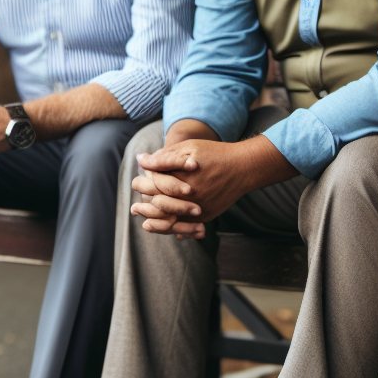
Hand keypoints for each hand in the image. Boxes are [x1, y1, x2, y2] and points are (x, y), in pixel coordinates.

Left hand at [131, 134, 291, 239]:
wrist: (243, 168)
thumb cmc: (215, 154)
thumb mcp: (188, 149)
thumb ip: (164, 157)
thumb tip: (141, 159)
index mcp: (178, 178)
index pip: (150, 184)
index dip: (141, 183)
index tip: (136, 183)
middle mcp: (186, 197)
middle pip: (157, 204)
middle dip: (144, 206)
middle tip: (134, 209)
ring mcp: (196, 209)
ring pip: (169, 221)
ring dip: (155, 222)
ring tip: (145, 223)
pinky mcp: (205, 216)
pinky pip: (185, 226)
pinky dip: (173, 228)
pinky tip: (166, 227)